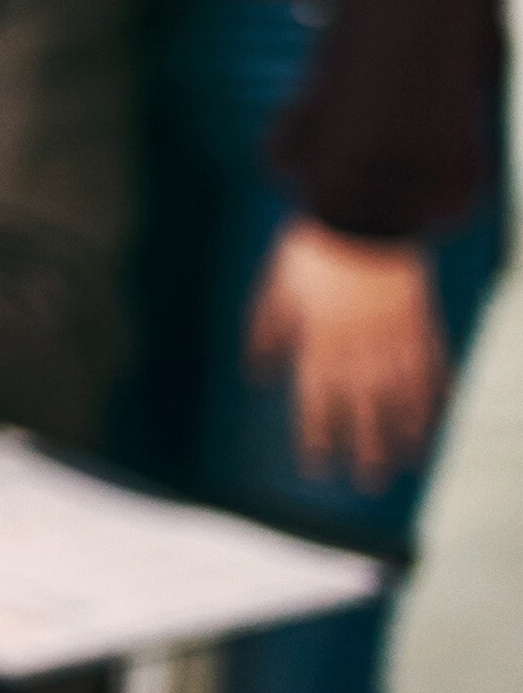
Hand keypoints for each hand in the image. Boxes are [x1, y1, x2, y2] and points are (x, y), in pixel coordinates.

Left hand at [249, 220, 449, 491]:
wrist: (363, 211)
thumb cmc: (312, 249)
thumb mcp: (276, 289)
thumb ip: (268, 333)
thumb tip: (258, 373)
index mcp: (318, 340)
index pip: (316, 401)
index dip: (317, 436)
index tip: (318, 466)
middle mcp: (358, 347)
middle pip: (362, 408)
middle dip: (364, 447)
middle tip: (369, 482)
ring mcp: (394, 336)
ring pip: (400, 395)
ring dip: (403, 430)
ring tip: (407, 460)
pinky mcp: (421, 321)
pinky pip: (430, 367)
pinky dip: (433, 394)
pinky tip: (435, 416)